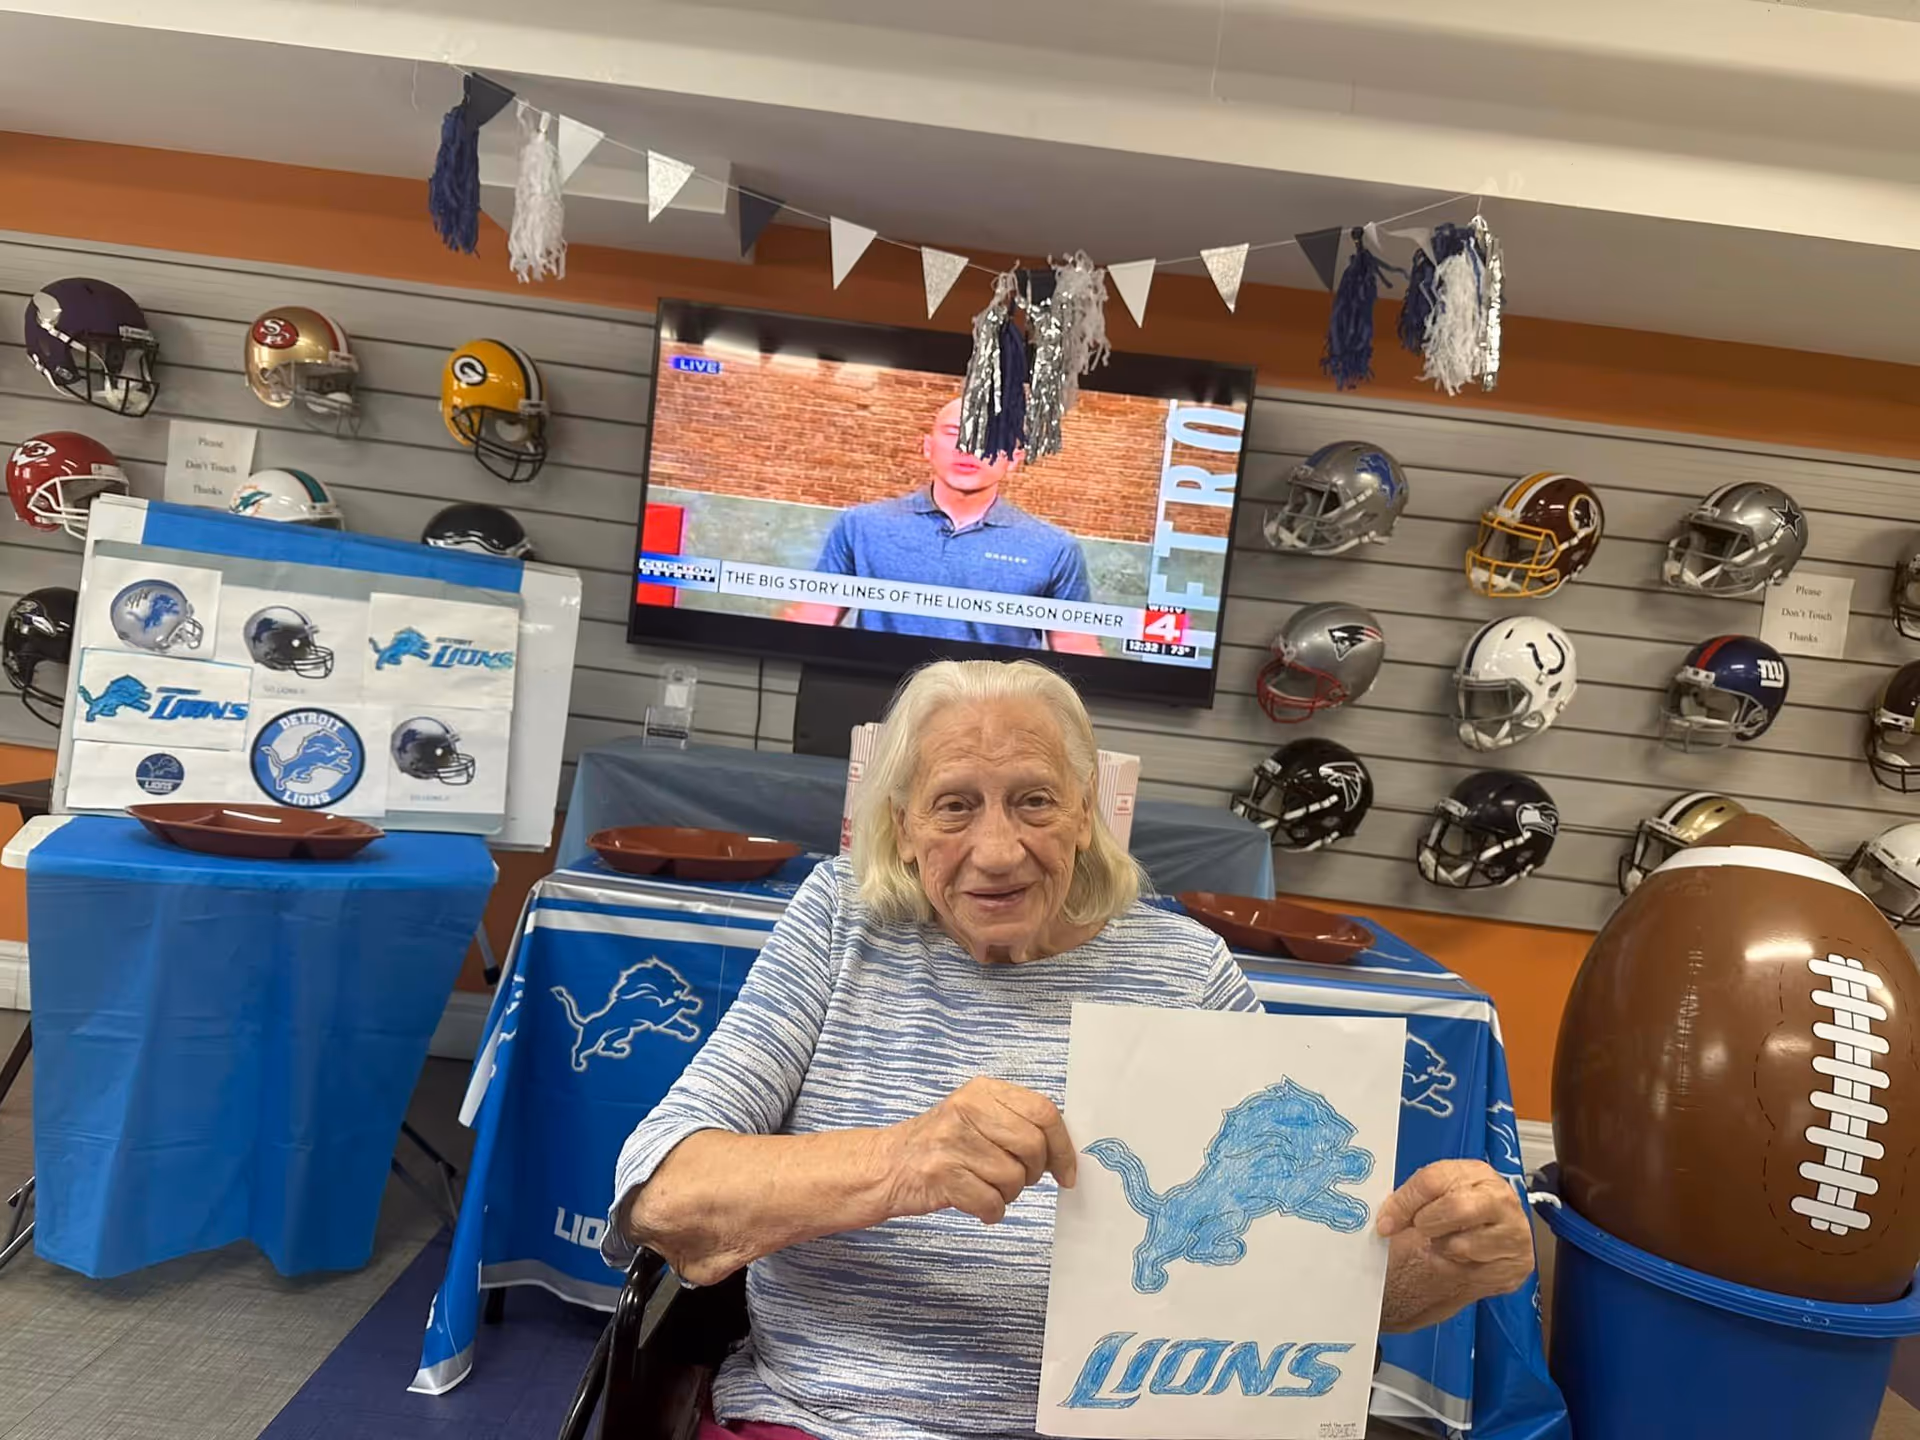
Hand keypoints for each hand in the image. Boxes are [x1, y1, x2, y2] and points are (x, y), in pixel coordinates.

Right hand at [881, 1077, 1077, 1224]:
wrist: (884, 1165)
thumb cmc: (938, 1145)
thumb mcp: (974, 1116)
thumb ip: (1014, 1122)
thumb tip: (1061, 1150)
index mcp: (982, 1090)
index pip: (1043, 1111)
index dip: (1062, 1146)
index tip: (1066, 1171)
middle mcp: (966, 1109)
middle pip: (1032, 1146)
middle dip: (1033, 1173)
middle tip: (1017, 1179)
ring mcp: (952, 1141)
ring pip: (1013, 1178)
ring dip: (1007, 1194)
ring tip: (986, 1187)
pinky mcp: (941, 1174)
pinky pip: (991, 1202)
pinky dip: (990, 1211)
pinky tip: (976, 1203)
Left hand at [1375, 1160, 1534, 1331]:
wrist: (1482, 1253)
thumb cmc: (1450, 1220)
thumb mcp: (1432, 1200)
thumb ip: (1410, 1200)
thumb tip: (1384, 1215)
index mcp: (1475, 1172)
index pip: (1433, 1180)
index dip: (1404, 1203)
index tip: (1386, 1223)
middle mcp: (1500, 1197)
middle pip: (1455, 1207)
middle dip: (1427, 1224)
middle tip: (1419, 1232)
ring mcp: (1514, 1230)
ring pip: (1462, 1244)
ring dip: (1442, 1249)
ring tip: (1443, 1244)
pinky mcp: (1517, 1262)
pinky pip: (1475, 1270)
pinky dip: (1457, 1269)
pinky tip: (1460, 1261)